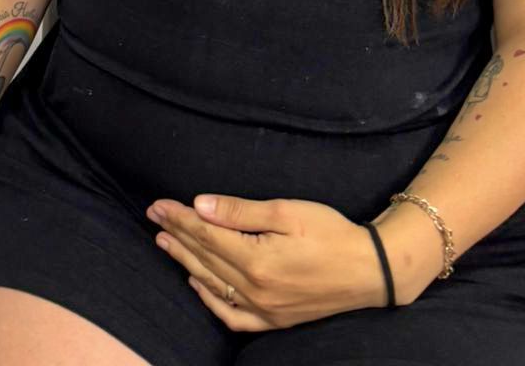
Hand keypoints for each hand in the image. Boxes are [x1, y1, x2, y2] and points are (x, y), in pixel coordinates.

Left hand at [147, 193, 383, 331]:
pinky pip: (233, 317)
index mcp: (256, 260)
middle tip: (153, 216)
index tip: (158, 204)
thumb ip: (239, 211)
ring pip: (213, 285)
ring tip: (165, 243)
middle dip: (176, 234)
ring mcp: (265, 310)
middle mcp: (255, 290)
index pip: (205, 235)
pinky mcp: (275, 321)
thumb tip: (199, 205)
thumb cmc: (331, 232)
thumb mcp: (285, 211)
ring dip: (185, 262)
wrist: (370, 271)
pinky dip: (211, 300)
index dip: (179, 217)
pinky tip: (198, 283)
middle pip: (204, 258)